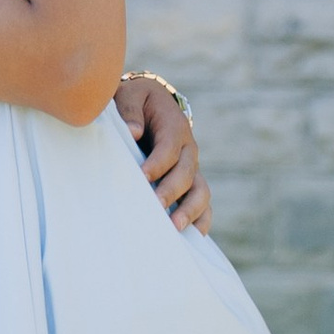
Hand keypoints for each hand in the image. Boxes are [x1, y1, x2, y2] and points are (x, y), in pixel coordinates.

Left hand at [117, 70, 209, 233]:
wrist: (150, 106)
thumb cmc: (137, 102)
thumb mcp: (131, 95)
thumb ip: (130, 110)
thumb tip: (133, 131)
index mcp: (175, 127)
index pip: (169, 148)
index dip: (158, 163)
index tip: (142, 176)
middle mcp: (188, 151)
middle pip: (186, 173)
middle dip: (171, 191)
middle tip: (155, 206)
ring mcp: (192, 170)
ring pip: (201, 192)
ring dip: (190, 211)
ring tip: (174, 228)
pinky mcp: (190, 185)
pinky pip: (203, 206)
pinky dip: (201, 222)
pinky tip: (191, 239)